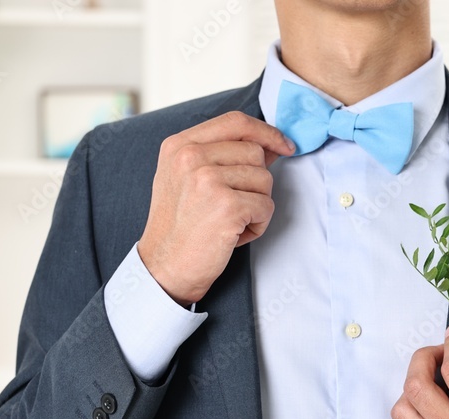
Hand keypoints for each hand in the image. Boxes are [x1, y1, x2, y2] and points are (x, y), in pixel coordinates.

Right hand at [138, 111, 295, 306]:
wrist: (164, 267)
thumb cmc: (179, 226)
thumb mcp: (186, 179)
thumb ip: (220, 156)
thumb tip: (269, 146)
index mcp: (180, 145)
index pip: (235, 122)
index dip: (265, 131)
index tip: (283, 145)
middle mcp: (191, 156)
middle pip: (254, 152)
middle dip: (255, 182)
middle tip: (233, 207)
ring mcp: (208, 180)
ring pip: (264, 179)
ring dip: (256, 205)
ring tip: (230, 222)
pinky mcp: (227, 206)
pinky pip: (266, 206)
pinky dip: (258, 225)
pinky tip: (234, 235)